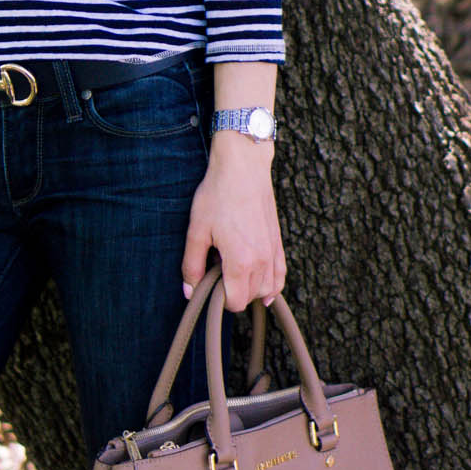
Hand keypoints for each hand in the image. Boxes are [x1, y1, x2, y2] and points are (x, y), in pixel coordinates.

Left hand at [181, 135, 284, 311]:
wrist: (243, 166)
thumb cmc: (217, 195)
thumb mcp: (196, 231)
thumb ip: (192, 265)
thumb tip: (189, 292)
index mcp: (241, 262)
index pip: (235, 303)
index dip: (219, 299)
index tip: (208, 282)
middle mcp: (262, 261)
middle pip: (251, 298)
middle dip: (233, 292)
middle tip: (216, 269)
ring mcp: (273, 251)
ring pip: (268, 290)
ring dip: (251, 289)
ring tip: (233, 269)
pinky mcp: (278, 242)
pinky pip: (281, 275)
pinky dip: (272, 285)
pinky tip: (262, 286)